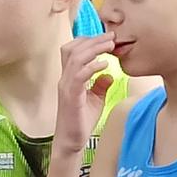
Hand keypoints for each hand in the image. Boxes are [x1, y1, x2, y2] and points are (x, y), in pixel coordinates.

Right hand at [56, 33, 118, 152]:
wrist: (71, 141)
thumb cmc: (81, 120)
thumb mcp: (96, 99)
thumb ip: (100, 86)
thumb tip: (109, 74)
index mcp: (70, 77)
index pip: (73, 50)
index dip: (88, 40)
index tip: (107, 37)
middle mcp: (65, 78)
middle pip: (73, 49)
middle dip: (92, 39)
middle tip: (111, 35)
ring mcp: (66, 86)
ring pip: (75, 58)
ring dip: (94, 49)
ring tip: (110, 45)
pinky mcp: (71, 96)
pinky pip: (79, 76)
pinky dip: (91, 67)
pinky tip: (105, 64)